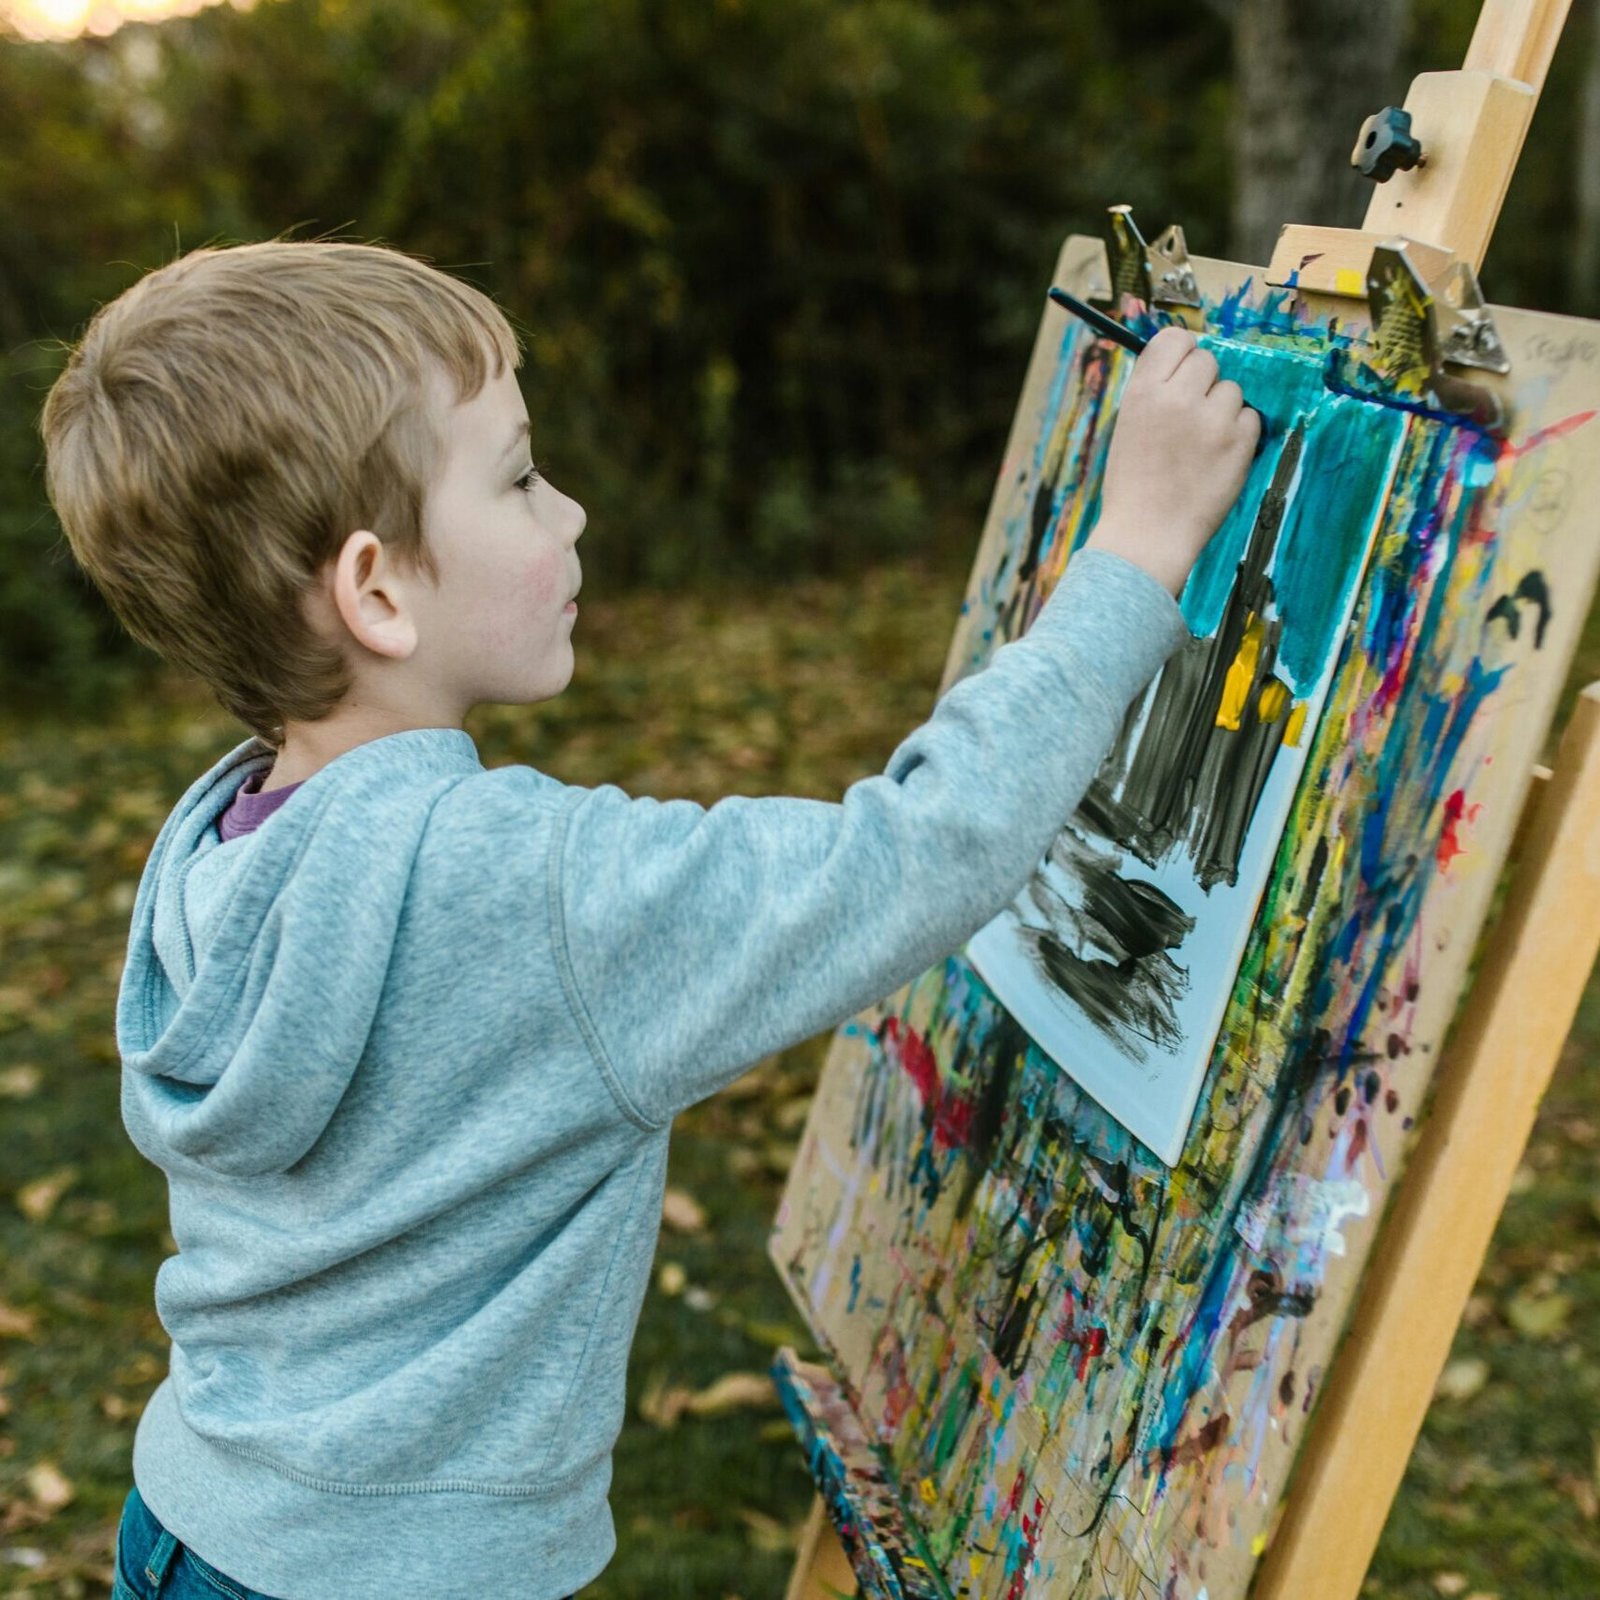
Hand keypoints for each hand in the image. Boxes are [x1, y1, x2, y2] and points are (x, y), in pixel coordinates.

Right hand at [1083, 326, 1259, 597]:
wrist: (1147, 535)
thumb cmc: (1133, 485)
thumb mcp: (1129, 426)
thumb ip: (1156, 393)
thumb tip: (1188, 367)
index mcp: (1143, 391)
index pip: (1175, 339)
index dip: (1183, 353)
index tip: (1183, 373)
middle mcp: (1178, 397)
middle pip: (1208, 360)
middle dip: (1204, 384)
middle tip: (1191, 418)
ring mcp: (1212, 419)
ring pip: (1232, 390)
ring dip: (1223, 411)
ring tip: (1202, 445)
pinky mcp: (1240, 442)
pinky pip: (1251, 418)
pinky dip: (1239, 436)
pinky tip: (1217, 459)